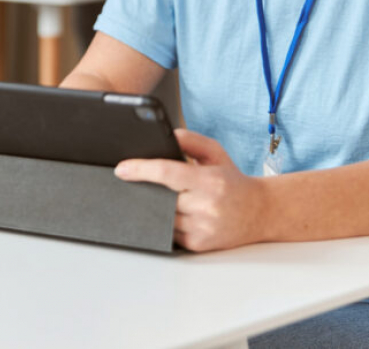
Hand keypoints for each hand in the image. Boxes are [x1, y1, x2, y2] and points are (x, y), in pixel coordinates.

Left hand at [114, 129, 267, 251]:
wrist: (260, 212)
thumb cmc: (232, 180)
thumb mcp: (215, 152)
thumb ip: (190, 140)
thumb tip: (165, 135)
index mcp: (209, 181)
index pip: (167, 173)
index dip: (140, 170)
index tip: (121, 169)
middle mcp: (207, 206)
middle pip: (160, 197)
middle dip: (145, 188)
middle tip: (133, 180)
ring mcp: (202, 229)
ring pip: (161, 216)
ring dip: (152, 206)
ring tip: (155, 195)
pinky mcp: (198, 245)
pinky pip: (168, 232)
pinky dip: (163, 221)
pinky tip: (167, 212)